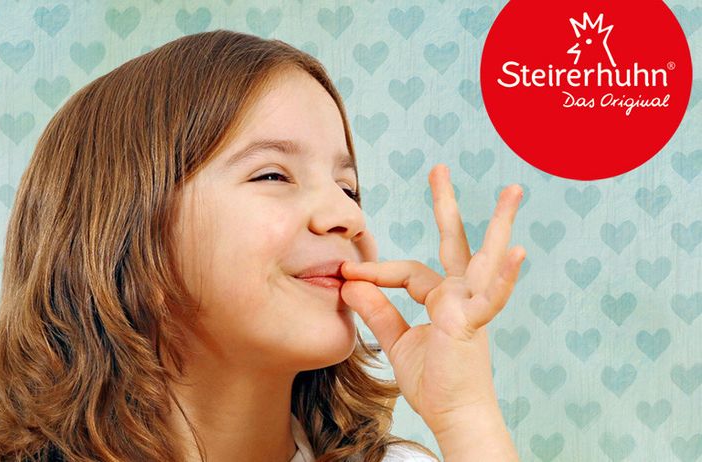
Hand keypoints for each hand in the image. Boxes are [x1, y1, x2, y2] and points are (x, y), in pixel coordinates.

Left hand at [339, 164, 524, 430]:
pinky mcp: (475, 322)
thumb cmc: (433, 382)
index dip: (374, 273)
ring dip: (499, 224)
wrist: (453, 414)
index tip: (346, 274)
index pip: (406, 272)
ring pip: (484, 257)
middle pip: (454, 241)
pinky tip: (517, 253)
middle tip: (438, 169)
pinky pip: (491, 297)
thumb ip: (377, 310)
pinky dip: (505, 277)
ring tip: (513, 191)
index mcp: (442, 297)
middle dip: (445, 204)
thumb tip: (349, 285)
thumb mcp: (397, 341)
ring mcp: (472, 305)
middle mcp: (461, 294)